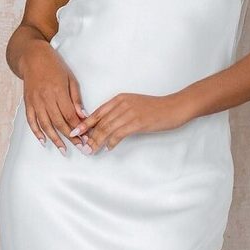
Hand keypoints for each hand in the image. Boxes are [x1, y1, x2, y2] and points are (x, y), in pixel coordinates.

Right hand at [19, 43, 89, 154]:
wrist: (32, 57)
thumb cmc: (54, 65)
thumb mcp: (70, 78)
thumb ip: (76, 98)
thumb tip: (83, 116)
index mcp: (58, 91)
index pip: (70, 115)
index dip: (78, 128)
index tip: (86, 137)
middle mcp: (45, 98)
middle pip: (59, 122)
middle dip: (70, 137)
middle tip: (79, 148)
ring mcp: (35, 101)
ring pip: (45, 124)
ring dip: (55, 139)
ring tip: (63, 150)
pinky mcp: (28, 103)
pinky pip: (31, 120)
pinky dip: (37, 132)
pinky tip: (43, 141)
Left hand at [68, 91, 191, 152]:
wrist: (175, 107)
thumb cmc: (156, 108)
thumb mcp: (134, 105)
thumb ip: (119, 113)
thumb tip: (106, 127)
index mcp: (119, 99)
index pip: (97, 112)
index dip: (84, 124)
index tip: (74, 132)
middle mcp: (122, 104)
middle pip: (100, 122)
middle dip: (88, 136)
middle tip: (81, 147)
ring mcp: (130, 113)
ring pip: (107, 129)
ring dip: (97, 141)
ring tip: (91, 150)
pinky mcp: (138, 122)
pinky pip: (119, 134)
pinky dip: (112, 142)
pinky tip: (108, 148)